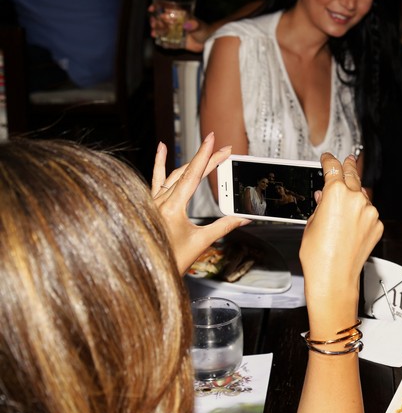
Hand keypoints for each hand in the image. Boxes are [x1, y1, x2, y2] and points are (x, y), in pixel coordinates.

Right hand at [148, 4, 209, 52]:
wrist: (209, 42)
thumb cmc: (205, 30)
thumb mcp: (200, 26)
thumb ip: (194, 25)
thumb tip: (187, 25)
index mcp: (180, 16)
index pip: (167, 8)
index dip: (158, 7)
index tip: (152, 8)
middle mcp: (176, 23)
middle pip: (161, 20)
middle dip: (155, 20)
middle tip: (153, 23)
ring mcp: (176, 32)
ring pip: (163, 30)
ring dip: (156, 30)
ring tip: (154, 32)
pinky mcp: (178, 42)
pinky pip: (168, 42)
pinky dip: (163, 42)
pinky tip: (158, 41)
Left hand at [151, 132, 248, 272]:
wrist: (148, 271)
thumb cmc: (171, 260)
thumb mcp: (201, 242)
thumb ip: (224, 226)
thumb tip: (243, 218)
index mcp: (172, 208)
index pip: (193, 175)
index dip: (206, 156)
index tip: (214, 141)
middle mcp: (160, 201)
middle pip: (187, 172)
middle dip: (207, 158)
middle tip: (224, 149)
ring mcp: (153, 202)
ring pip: (173, 175)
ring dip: (191, 162)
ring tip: (205, 150)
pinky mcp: (150, 205)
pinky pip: (156, 180)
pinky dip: (159, 164)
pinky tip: (160, 148)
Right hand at [299, 154, 382, 334]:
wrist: (334, 277)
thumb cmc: (318, 254)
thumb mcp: (311, 223)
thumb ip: (320, 204)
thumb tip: (324, 196)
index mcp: (336, 193)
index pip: (333, 168)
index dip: (329, 160)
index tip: (328, 158)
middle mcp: (356, 199)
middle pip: (352, 175)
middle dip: (348, 167)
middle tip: (347, 160)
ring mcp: (370, 212)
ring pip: (362, 195)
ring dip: (355, 193)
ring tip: (346, 197)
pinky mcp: (377, 225)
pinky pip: (368, 213)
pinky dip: (361, 213)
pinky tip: (351, 222)